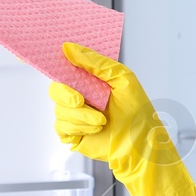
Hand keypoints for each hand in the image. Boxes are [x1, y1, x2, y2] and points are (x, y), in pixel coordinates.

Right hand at [51, 42, 195, 195]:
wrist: (142, 146)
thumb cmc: (138, 113)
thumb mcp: (122, 79)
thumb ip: (97, 63)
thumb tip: (70, 48)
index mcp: (92, 80)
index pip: (68, 68)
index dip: (59, 63)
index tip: (53, 58)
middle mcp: (81, 96)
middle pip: (56, 88)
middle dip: (66, 94)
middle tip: (80, 100)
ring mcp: (76, 115)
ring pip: (59, 109)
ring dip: (81, 116)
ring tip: (101, 120)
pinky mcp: (73, 134)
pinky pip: (61, 127)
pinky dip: (77, 127)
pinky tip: (94, 128)